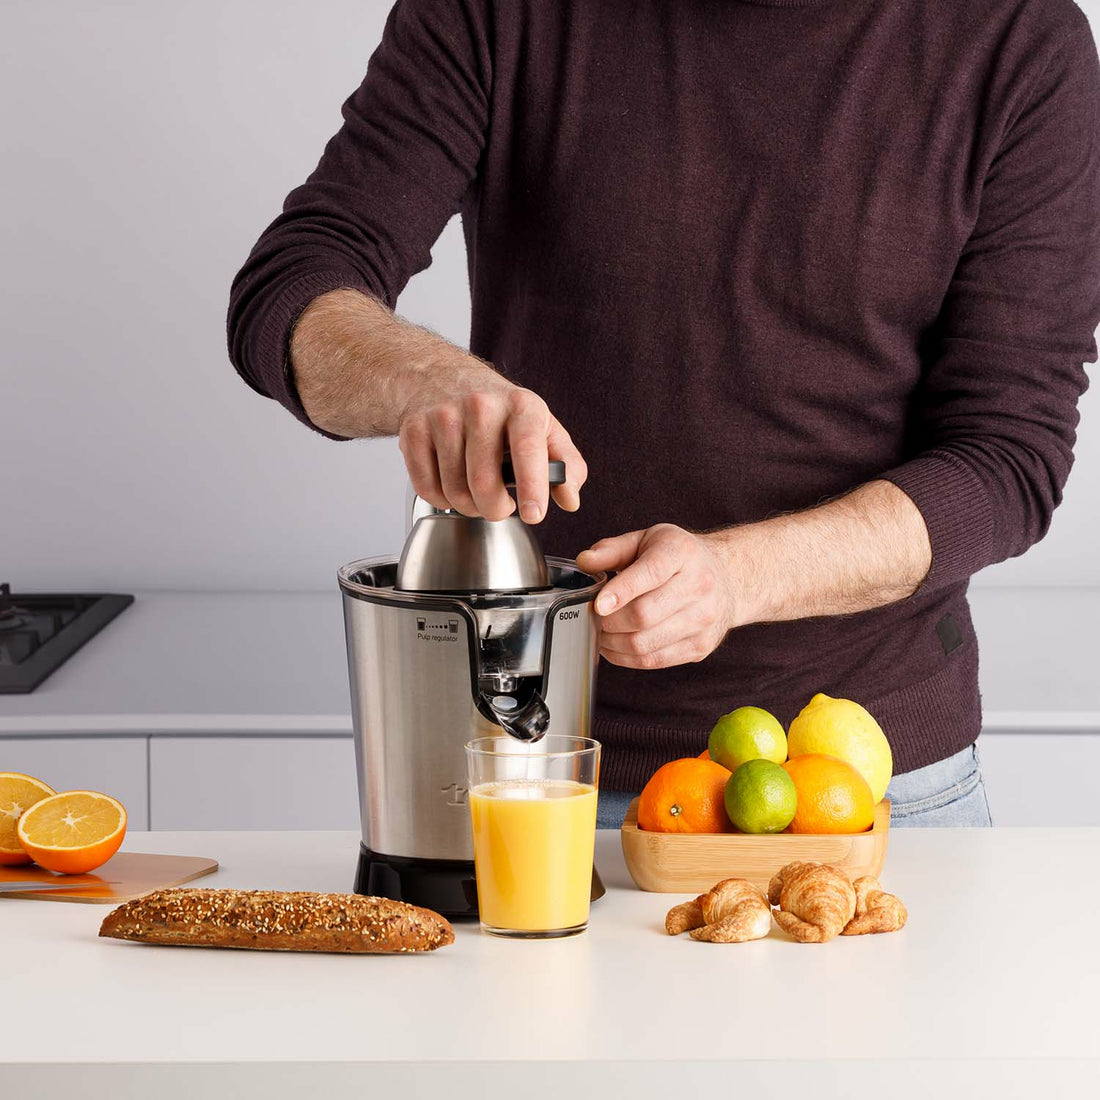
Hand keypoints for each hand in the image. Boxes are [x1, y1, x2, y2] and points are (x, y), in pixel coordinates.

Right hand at [398, 366, 586, 522]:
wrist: (442, 378)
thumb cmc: (500, 412)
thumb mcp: (543, 428)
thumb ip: (566, 465)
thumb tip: (569, 498)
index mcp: (521, 406)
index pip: (528, 449)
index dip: (532, 486)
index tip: (534, 514)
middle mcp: (481, 406)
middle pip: (484, 483)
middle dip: (495, 509)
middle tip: (500, 506)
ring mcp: (443, 416)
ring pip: (454, 491)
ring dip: (468, 506)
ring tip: (476, 493)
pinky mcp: (413, 430)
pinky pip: (426, 488)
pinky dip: (441, 500)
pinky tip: (451, 485)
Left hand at [575, 525, 738, 669]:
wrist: (727, 578)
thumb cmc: (678, 557)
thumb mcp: (648, 540)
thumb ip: (613, 549)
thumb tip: (584, 561)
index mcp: (682, 552)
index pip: (650, 574)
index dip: (620, 592)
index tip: (597, 605)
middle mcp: (699, 585)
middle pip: (644, 615)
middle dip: (609, 622)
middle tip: (592, 619)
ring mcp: (704, 619)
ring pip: (646, 643)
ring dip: (614, 643)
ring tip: (601, 633)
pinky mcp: (701, 646)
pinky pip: (654, 660)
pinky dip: (627, 658)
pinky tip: (616, 647)